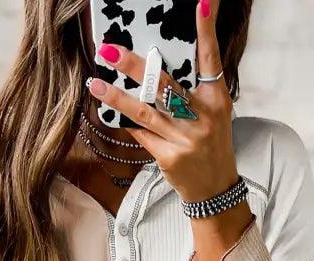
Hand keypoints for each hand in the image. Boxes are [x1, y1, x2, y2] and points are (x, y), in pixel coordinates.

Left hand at [87, 0, 238, 203]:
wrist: (214, 189)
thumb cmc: (211, 146)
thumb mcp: (213, 114)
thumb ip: (193, 91)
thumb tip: (157, 69)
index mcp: (217, 100)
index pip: (210, 59)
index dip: (205, 31)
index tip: (200, 4)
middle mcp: (202, 118)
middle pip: (164, 85)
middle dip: (135, 67)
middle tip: (111, 51)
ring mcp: (184, 139)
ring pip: (144, 112)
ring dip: (117, 97)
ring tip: (96, 84)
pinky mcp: (168, 157)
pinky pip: (141, 135)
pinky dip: (127, 123)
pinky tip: (110, 112)